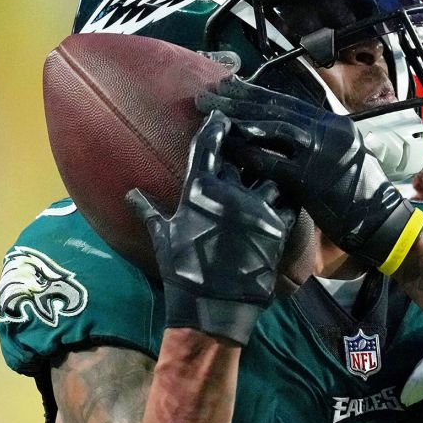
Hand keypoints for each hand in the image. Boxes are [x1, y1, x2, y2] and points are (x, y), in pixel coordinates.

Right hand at [128, 111, 296, 345]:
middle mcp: (230, 193)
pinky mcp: (278, 228)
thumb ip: (149, 210)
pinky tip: (292, 194)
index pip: (208, 145)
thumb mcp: (162, 238)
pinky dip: (288, 198)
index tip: (223, 113)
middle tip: (254, 139)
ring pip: (272, 175)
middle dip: (248, 148)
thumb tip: (130, 194)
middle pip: (244, 155)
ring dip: (272, 174)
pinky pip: (289, 202)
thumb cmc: (182, 271)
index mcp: (199, 190)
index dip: (216, 125)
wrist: (211, 308)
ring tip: (276, 169)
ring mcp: (257, 209)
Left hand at [196, 77, 422, 271]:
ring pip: (272, 128)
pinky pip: (270, 161)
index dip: (255, 93)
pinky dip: (246, 153)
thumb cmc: (360, 196)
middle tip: (209, 93)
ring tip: (210, 113)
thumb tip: (285, 133)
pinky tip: (225, 147)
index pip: (288, 102)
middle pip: (276, 109)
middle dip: (238, 100)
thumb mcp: (343, 157)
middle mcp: (329, 132)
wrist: (382, 223)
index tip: (229, 85)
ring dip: (237, 119)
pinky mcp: (310, 178)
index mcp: (334, 125)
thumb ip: (317, 143)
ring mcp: (321, 153)